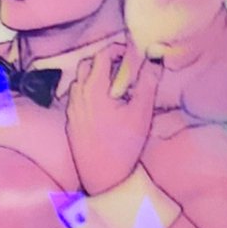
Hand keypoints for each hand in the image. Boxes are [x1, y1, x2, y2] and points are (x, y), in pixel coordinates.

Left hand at [66, 37, 156, 195]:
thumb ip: (148, 81)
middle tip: (123, 65)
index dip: (116, 49)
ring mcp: (71, 110)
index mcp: (93, 90)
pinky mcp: (70, 123)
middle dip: (104, 60)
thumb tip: (155, 56)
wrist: (104, 178)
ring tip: (115, 84)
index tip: (130, 53)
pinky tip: (104, 103)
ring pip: (79, 81)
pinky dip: (88, 91)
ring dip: (95, 75)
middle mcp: (77, 97)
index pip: (101, 56)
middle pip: (87, 65)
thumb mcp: (141, 111)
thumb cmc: (124, 145)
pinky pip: (76, 98)